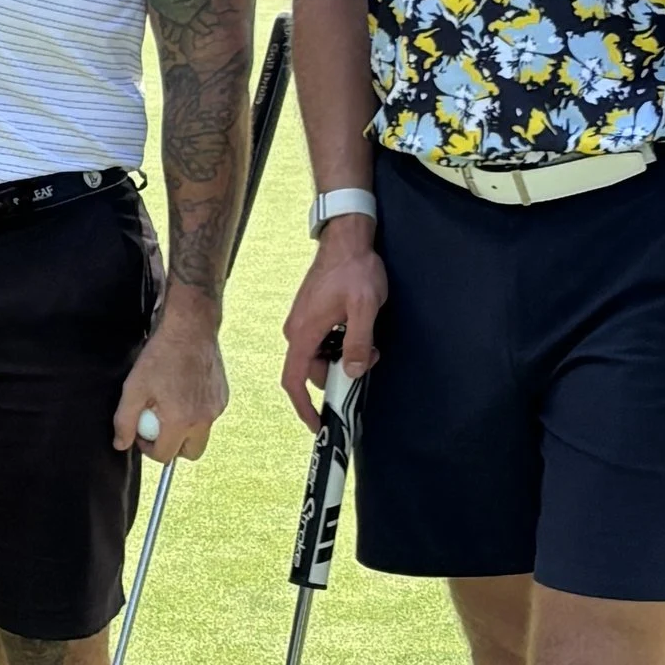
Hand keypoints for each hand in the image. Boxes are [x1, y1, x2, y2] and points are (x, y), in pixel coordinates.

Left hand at [112, 291, 228, 460]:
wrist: (190, 328)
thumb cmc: (160, 356)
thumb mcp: (134, 388)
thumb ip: (124, 421)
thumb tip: (121, 444)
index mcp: (181, 421)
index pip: (165, 455)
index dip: (148, 448)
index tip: (140, 431)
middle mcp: (204, 419)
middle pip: (190, 453)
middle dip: (172, 447)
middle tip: (156, 426)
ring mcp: (217, 408)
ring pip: (201, 434)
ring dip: (184, 430)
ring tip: (169, 404)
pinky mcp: (223, 397)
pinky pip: (208, 416)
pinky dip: (196, 412)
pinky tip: (182, 392)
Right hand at [281, 222, 384, 425]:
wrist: (346, 239)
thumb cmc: (355, 269)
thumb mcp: (364, 307)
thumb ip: (358, 341)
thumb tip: (353, 371)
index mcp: (304, 333)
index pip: (294, 380)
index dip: (304, 407)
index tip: (319, 425)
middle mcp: (296, 331)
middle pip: (314, 371)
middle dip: (341, 373)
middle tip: (370, 358)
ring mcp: (302, 323)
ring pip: (321, 357)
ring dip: (343, 356)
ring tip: (368, 339)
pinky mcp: (310, 316)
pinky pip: (322, 342)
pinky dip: (340, 344)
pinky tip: (357, 327)